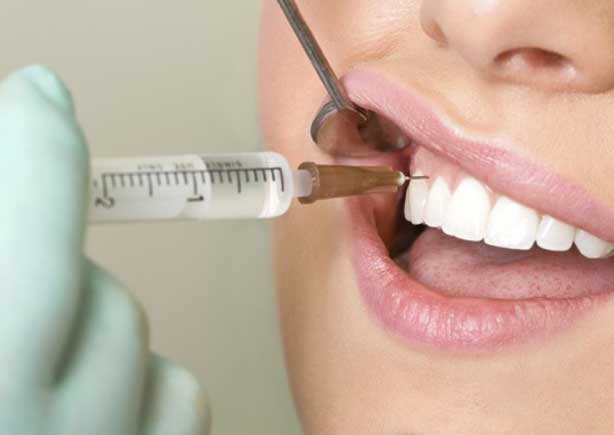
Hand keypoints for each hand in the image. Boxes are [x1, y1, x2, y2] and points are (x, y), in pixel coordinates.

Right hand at [0, 66, 210, 434]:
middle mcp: (37, 422)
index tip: (40, 102)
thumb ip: (1, 261)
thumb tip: (27, 185)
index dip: (37, 149)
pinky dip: (140, 392)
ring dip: (97, 341)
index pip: (29, 221)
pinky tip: (84, 418)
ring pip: (143, 347)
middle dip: (56, 273)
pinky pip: (176, 401)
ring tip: (30, 386)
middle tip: (15, 301)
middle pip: (101, 292)